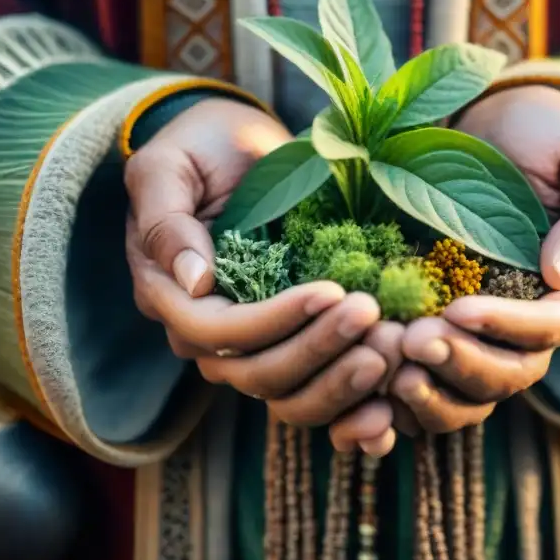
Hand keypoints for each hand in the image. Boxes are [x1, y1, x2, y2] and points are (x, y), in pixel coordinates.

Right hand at [124, 98, 390, 448]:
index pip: (218, 332)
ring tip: (393, 351)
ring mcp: (253, 343)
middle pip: (259, 372)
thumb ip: (166, 221)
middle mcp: (208, 332)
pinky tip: (388, 412)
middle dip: (319, 350)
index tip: (332, 292)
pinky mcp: (292, 342)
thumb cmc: (198, 148)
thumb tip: (192, 283)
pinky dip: (350, 408)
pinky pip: (316, 390)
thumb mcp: (166, 168)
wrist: (236, 147)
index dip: (275, 321)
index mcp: (171, 296)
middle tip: (375, 318)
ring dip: (343, 384)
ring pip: (291, 393)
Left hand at [386, 85, 559, 432]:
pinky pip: (434, 382)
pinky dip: (402, 397)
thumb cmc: (547, 129)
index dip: (506, 326)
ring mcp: (495, 330)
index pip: (552, 325)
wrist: (494, 122)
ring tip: (386, 363)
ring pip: (473, 391)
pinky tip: (367, 387)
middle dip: (462, 364)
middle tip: (409, 343)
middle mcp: (545, 318)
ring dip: (430, 391)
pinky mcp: (451, 329)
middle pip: (512, 370)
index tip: (457, 311)